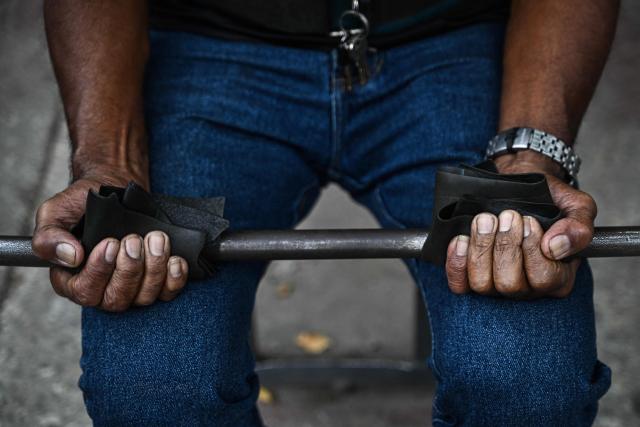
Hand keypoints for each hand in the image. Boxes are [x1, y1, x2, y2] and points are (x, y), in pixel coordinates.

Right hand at [32, 172, 187, 310]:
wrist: (114, 190)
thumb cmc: (82, 204)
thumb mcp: (55, 212)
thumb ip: (49, 236)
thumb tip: (71, 257)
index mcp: (71, 279)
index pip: (84, 292)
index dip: (99, 271)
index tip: (111, 242)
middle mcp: (101, 290)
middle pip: (116, 299)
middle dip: (130, 269)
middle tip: (134, 239)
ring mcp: (131, 289)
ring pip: (144, 297)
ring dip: (154, 268)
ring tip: (156, 238)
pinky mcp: (156, 283)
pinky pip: (168, 293)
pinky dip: (175, 278)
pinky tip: (174, 258)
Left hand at [445, 150, 596, 298]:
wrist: (519, 183)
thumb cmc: (549, 200)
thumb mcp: (576, 207)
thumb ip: (578, 227)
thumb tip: (555, 247)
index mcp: (558, 278)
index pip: (544, 279)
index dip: (532, 249)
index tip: (529, 220)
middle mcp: (526, 287)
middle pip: (510, 284)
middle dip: (505, 246)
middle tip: (508, 215)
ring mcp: (495, 285)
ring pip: (482, 284)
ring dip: (481, 247)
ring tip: (485, 219)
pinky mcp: (469, 277)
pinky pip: (458, 283)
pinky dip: (457, 261)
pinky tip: (462, 238)